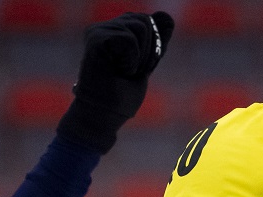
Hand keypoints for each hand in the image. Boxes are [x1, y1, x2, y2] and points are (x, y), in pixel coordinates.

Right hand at [57, 11, 174, 153]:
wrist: (104, 115)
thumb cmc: (121, 96)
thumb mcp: (146, 64)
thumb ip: (156, 41)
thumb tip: (166, 15)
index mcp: (115, 31)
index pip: (148, 22)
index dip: (152, 48)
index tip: (136, 69)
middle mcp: (104, 27)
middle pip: (145, 22)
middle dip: (148, 52)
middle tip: (129, 72)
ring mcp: (98, 31)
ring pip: (140, 28)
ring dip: (139, 58)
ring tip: (121, 71)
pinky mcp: (95, 38)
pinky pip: (130, 40)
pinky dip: (131, 61)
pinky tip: (115, 71)